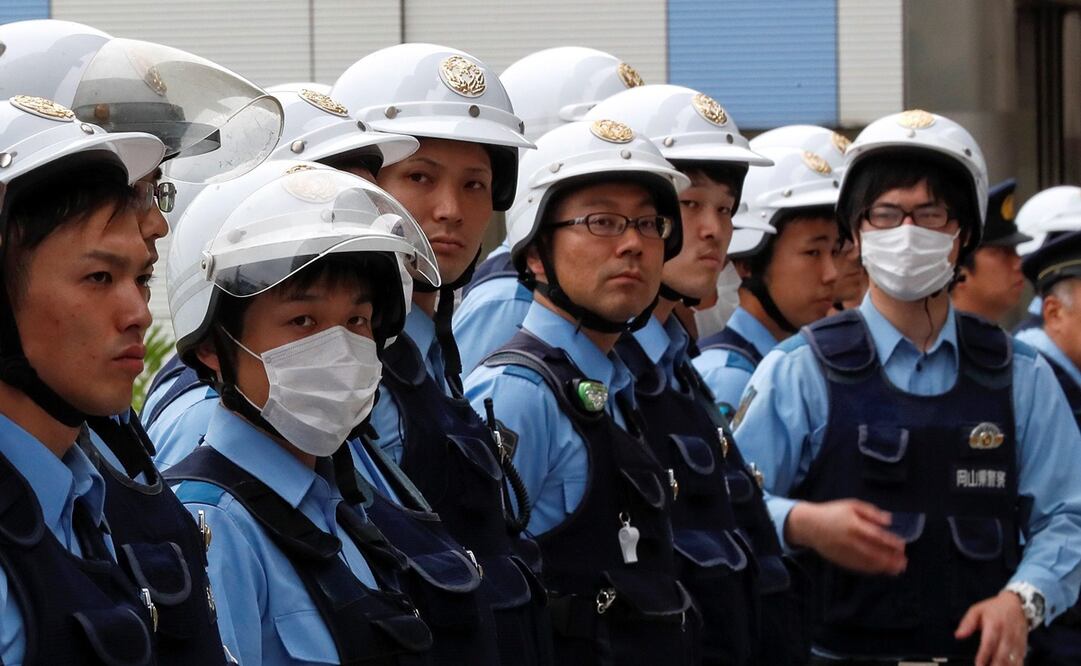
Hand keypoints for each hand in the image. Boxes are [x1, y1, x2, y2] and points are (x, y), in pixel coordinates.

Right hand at [785, 499, 906, 574]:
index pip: (878, 537)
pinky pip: (859, 567)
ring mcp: (846, 553)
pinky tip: (880, 569)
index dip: (891, 543)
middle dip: (891, 559)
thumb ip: (871, 512)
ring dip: (884, 567)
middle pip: (875, 553)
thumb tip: (889, 520)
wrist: (809, 525)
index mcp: (855, 526)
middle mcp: (852, 541)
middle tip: (904, 562)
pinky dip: (872, 569)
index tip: (902, 546)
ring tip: (897, 569)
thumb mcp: (852, 505)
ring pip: (868, 563)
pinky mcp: (841, 560)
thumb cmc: (832, 512)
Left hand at [955, 591, 1027, 665]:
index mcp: (994, 625)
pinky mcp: (1022, 646)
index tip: (978, 665)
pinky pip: (1020, 660)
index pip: (989, 644)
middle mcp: (1007, 635)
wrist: (1017, 604)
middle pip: (1002, 655)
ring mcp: (1016, 641)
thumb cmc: (994, 608)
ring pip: (1012, 660)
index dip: (983, 656)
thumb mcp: (977, 610)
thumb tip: (958, 635)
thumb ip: (967, 623)